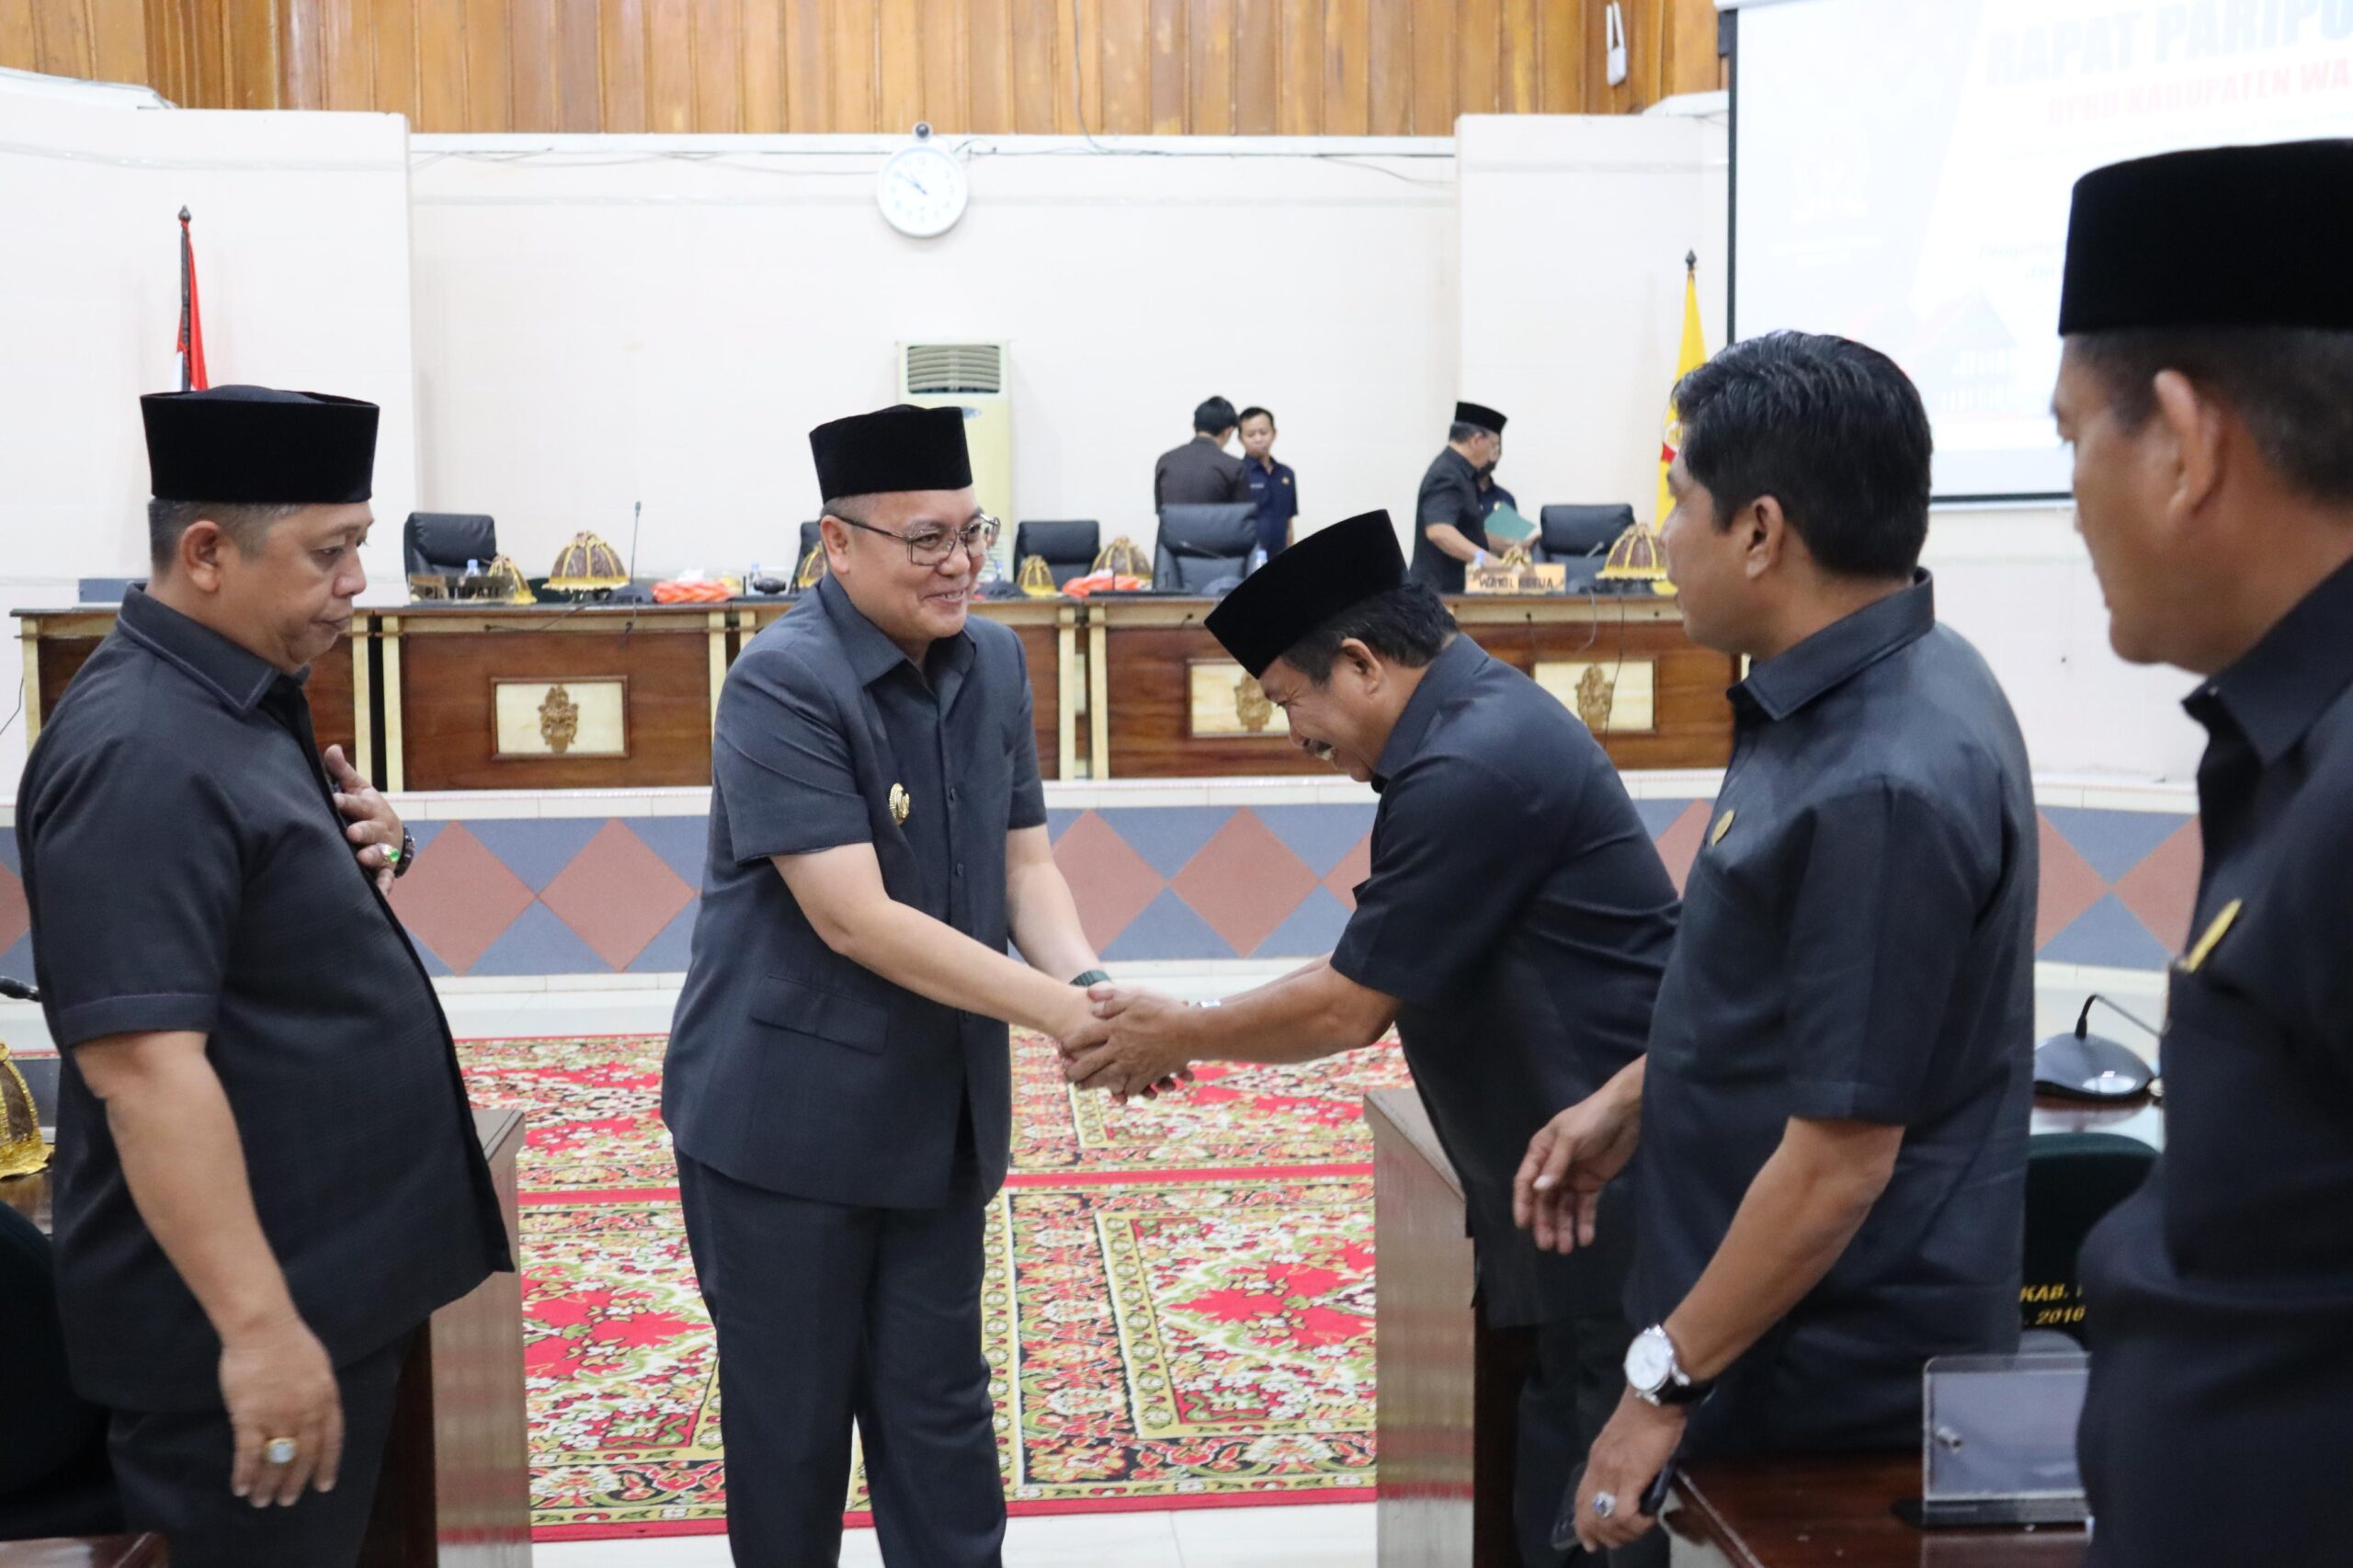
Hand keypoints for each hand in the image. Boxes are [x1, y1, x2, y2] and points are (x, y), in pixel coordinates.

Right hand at [219, 1309, 344, 1506]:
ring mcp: (278, 1418)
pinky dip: (245, 1474)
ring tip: (263, 1502)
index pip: (331, 1441)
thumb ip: (319, 1394)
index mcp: (327, 1399)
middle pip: (304, 1456)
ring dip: (270, 1485)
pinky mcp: (249, 1418)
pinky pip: (248, 1454)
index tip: (323, 1486)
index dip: (327, 1465)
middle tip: (289, 1501)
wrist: (264, 1329)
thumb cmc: (291, 1342)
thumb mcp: (319, 1368)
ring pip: (276, 1461)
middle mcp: (306, 1414)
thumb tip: (316, 1413)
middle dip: (296, 1482)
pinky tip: (242, 1488)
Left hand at [325, 745, 403, 893]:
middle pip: (371, 828)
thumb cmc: (364, 809)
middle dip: (363, 831)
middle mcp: (378, 827)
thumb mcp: (357, 788)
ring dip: (373, 856)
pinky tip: (380, 893)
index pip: (356, 802)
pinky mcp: (384, 868)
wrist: (392, 832)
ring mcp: (383, 848)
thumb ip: (342, 772)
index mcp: (369, 806)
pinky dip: (383, 886)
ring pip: (380, 852)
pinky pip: (385, 878)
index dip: (345, 802)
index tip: (333, 800)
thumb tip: (331, 748)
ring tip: (362, 859)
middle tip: (351, 833)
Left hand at [1062, 985, 1194, 1099]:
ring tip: (1082, 1088)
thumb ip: (1111, 999)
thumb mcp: (1136, 997)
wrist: (1190, 1032)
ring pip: (1104, 1079)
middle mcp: (1118, 1049)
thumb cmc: (1164, 1011)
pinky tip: (1119, 1092)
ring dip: (1091, 1084)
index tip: (1061, 1047)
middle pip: (1088, 1064)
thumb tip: (1090, 1000)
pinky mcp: (1146, 1075)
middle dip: (1074, 1071)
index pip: (1083, 1037)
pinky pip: (1130, 1087)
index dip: (1069, 1043)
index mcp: (1114, 1028)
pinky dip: (1123, 1091)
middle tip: (1065, 1076)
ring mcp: (1132, 1064)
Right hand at [1513, 1084, 1640, 1253]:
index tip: (1523, 1225)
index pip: (1526, 1181)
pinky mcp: (1593, 1183)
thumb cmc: (1591, 1119)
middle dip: (1545, 1222)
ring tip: (1565, 1249)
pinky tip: (1585, 1239)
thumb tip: (1539, 1190)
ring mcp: (1573, 1177)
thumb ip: (1555, 1165)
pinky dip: (1584, 1222)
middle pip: (1545, 1199)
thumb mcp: (1570, 1138)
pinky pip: (1586, 1206)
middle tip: (1547, 1245)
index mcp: (1541, 1152)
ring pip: (1564, 1207)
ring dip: (1564, 1227)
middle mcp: (1553, 1167)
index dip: (1524, 1203)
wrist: (1626, 1113)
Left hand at [1573, 1390, 1683, 1552]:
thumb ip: (1621, 1461)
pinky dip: (1637, 1524)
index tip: (1591, 1541)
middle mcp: (1598, 1468)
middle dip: (1602, 1536)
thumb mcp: (1624, 1441)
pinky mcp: (1630, 1476)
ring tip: (1639, 1528)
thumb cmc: (1646, 1415)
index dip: (1583, 1524)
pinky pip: (1624, 1514)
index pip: (1580, 1499)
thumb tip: (1631, 1482)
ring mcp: (1612, 1473)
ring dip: (1623, 1533)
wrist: (1654, 1398)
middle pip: (1588, 1514)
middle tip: (1619, 1542)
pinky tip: (1648, 1518)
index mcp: (1596, 1459)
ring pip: (1605, 1519)